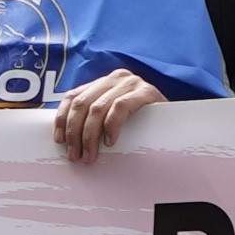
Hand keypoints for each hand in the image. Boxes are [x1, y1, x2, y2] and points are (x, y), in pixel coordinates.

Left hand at [48, 66, 163, 161]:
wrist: (175, 121)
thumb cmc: (141, 123)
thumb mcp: (112, 116)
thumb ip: (94, 119)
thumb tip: (65, 140)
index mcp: (103, 82)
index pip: (73, 97)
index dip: (62, 119)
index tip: (59, 141)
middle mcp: (115, 77)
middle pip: (82, 104)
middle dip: (75, 133)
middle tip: (75, 156)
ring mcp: (131, 83)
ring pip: (97, 108)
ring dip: (89, 136)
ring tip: (90, 155)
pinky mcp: (146, 92)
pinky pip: (120, 108)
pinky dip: (111, 127)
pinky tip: (110, 142)